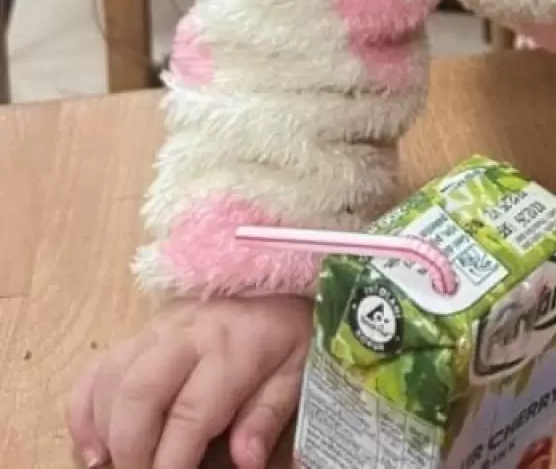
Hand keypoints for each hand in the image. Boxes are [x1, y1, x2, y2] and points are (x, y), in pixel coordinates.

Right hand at [68, 294, 312, 468]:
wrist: (278, 280)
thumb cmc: (286, 333)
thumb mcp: (295, 372)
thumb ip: (268, 416)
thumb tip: (246, 461)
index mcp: (231, 349)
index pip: (190, 410)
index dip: (171, 458)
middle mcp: (187, 335)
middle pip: (139, 391)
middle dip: (130, 448)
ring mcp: (157, 330)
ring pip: (112, 377)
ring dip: (105, 430)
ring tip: (116, 464)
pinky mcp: (139, 331)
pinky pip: (97, 366)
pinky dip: (85, 409)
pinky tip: (94, 446)